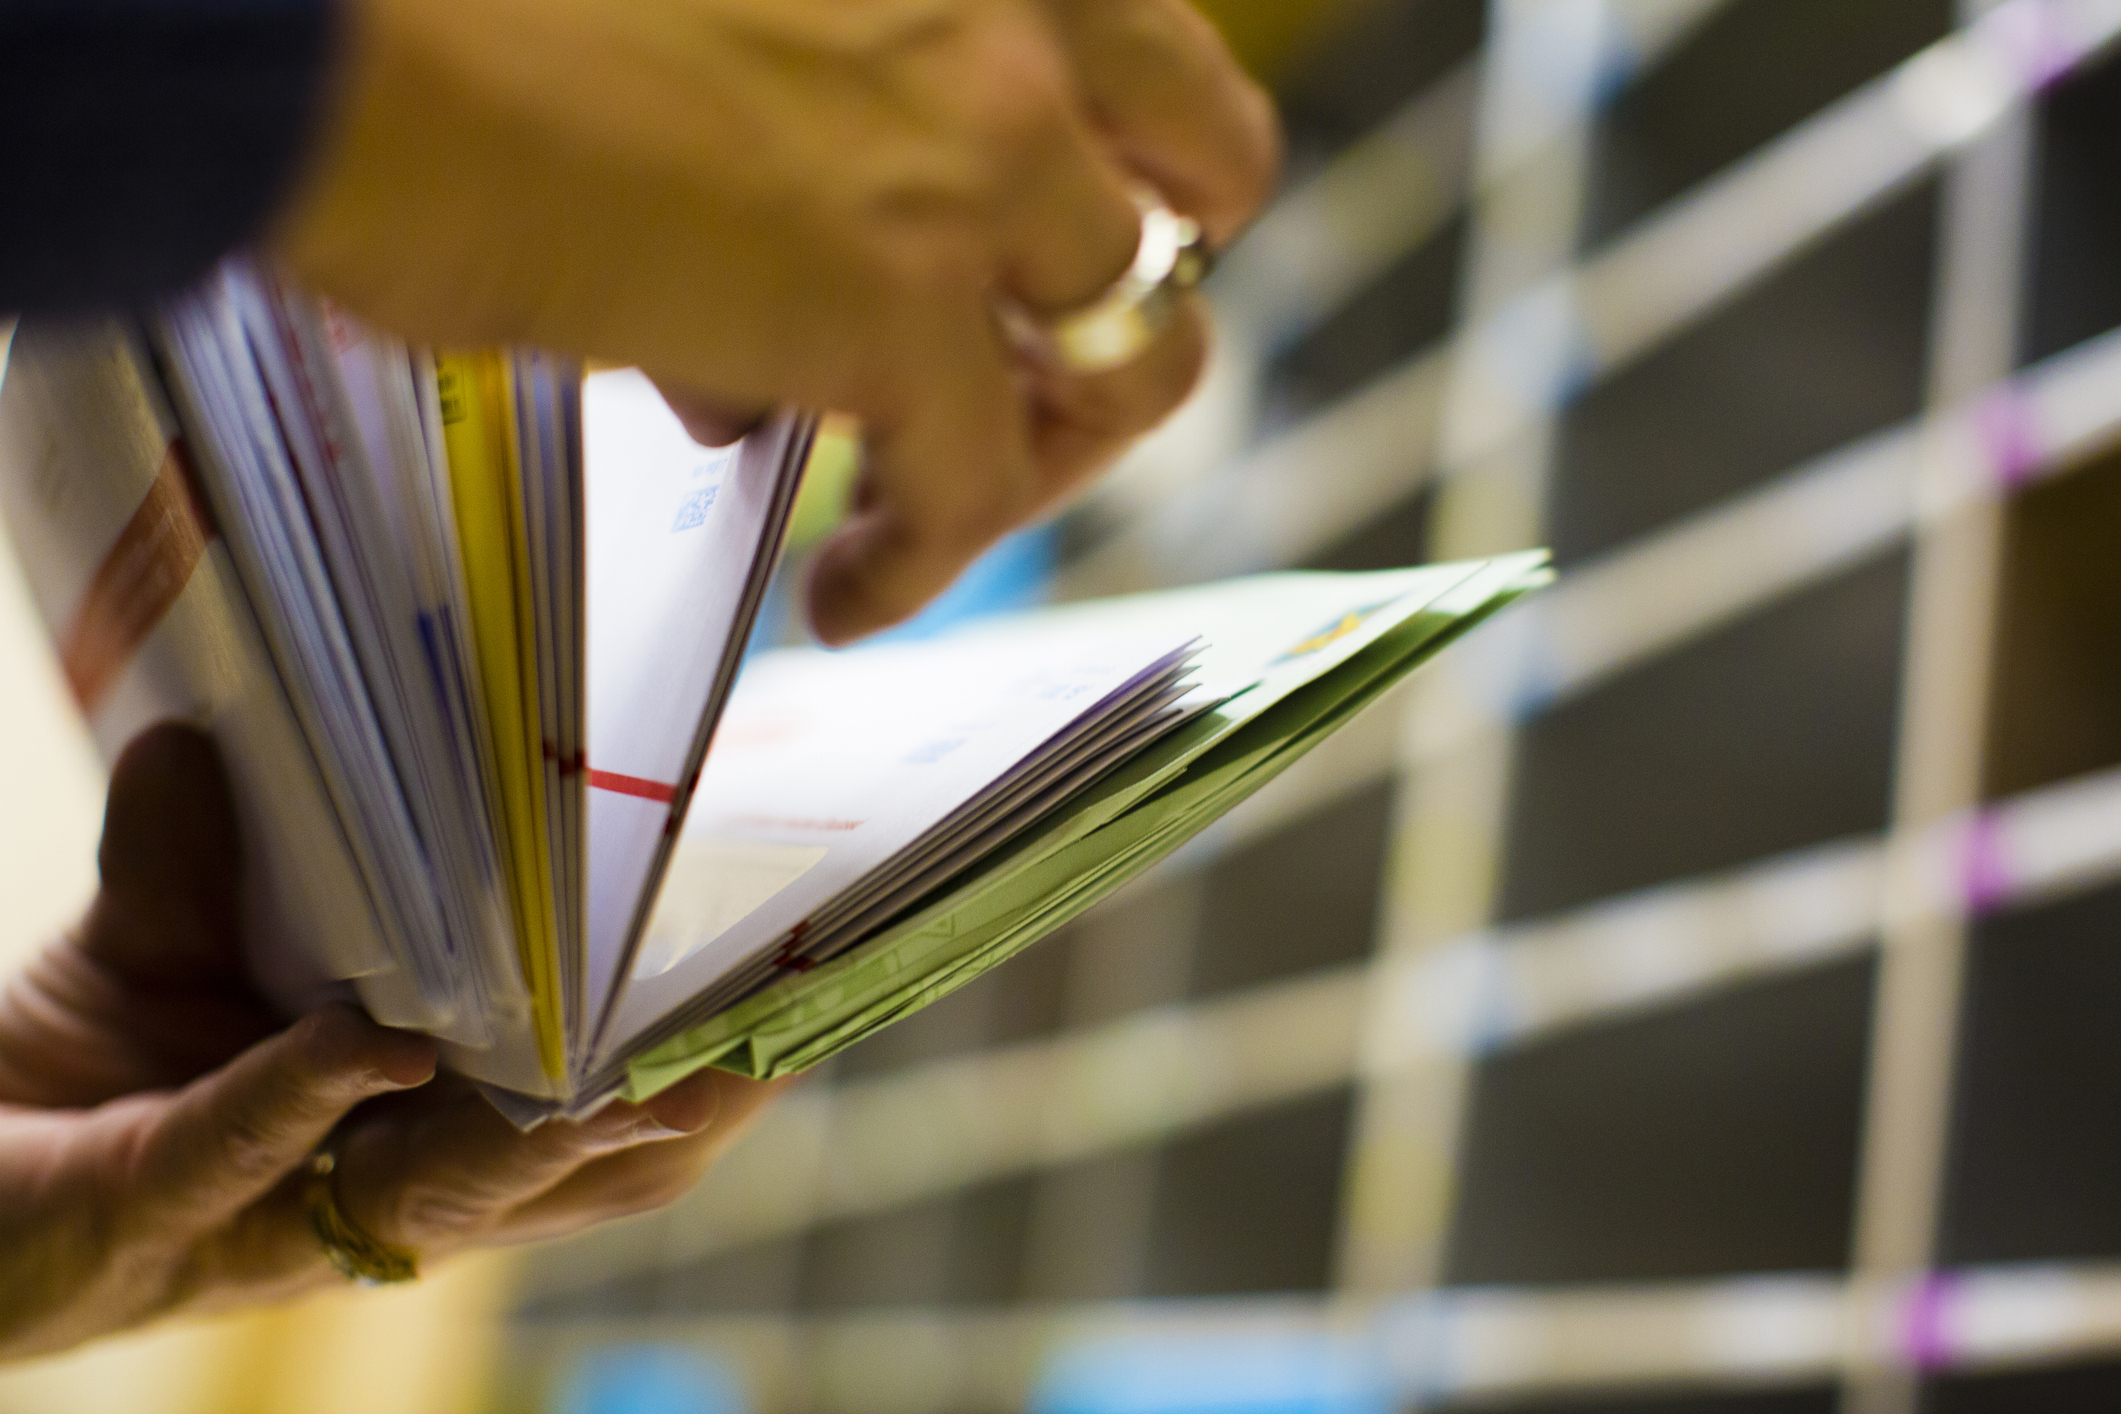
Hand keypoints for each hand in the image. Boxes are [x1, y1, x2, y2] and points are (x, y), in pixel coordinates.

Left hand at [0, 725, 778, 1359]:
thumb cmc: (80, 1076)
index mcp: (419, 1134)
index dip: (702, 1069)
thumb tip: (202, 734)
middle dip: (685, 1106)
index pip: (593, 1118)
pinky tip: (377, 1042)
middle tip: (779, 1015)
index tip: (799, 978)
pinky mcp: (157, 1221)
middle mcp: (384, 1197)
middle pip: (578, 1180)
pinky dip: (324, 1093)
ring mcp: (281, 1226)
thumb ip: (193, 858)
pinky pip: (260, 1155)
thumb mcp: (155, 950)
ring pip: (460, 1194)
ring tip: (645, 1053)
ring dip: (552, 1129)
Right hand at [269, 0, 1277, 642]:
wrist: (357, 60)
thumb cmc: (474, 32)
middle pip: (1192, 208)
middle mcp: (1010, 24)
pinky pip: (979, 483)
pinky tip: (842, 597)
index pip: (1160, 67)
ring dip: (1042, 460)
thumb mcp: (715, 56)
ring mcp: (976, 158)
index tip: (1117, 246)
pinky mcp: (906, 304)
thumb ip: (812, 161)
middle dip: (1129, 324)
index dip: (1164, 171)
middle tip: (1052, 401)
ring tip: (926, 520)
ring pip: (1128, 357)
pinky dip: (918, 562)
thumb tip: (777, 359)